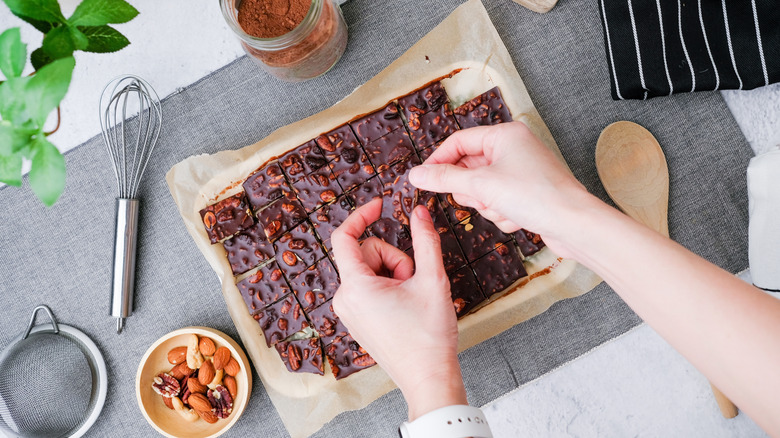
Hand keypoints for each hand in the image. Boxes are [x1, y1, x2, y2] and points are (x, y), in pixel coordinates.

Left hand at [331, 199, 466, 419]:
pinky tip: (405, 306)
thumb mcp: (433, 280)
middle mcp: (344, 299)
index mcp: (356, 287)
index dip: (361, 215)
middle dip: (393, 258)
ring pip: (368, 271)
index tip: (379, 205)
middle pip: (365, 253)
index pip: (344, 237)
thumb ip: (425, 240)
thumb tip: (420, 212)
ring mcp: (348, 311)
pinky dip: (387, 287)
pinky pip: (368, 288)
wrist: (428, 378)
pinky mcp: (357, 320)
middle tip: (413, 281)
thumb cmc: (429, 335)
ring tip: (411, 297)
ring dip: (392, 274)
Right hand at [409, 121, 596, 256]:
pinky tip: (519, 218)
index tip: (423, 180)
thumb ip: (444, 179)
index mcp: (504, 135)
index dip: (438, 161)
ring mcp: (521, 171)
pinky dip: (503, 214)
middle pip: (469, 168)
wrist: (574, 224)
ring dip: (488, 206)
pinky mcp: (527, 193)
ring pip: (483, 190)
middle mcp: (514, 148)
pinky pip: (499, 203)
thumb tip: (416, 175)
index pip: (459, 141)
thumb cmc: (535, 196)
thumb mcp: (481, 186)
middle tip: (480, 198)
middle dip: (472, 191)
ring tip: (505, 209)